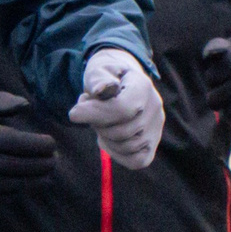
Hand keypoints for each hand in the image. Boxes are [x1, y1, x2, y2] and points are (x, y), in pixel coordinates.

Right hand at [0, 89, 57, 186]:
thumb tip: (25, 106)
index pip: (16, 142)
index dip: (37, 145)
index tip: (53, 143)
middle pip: (15, 165)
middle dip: (39, 165)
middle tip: (56, 161)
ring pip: (7, 183)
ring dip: (31, 181)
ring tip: (48, 176)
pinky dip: (13, 191)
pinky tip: (26, 185)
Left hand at [69, 48, 163, 167]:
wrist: (119, 82)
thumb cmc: (105, 77)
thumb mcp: (98, 70)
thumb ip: (98, 79)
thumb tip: (99, 91)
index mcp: (143, 85)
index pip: (123, 109)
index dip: (96, 114)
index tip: (74, 113)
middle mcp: (155, 107)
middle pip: (123, 131)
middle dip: (98, 125)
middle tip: (89, 113)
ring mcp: (156, 127)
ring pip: (128, 147)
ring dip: (106, 138)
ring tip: (100, 123)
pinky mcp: (152, 144)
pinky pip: (137, 161)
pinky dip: (117, 154)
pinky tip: (107, 139)